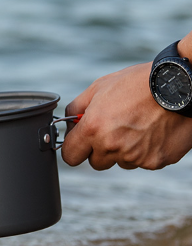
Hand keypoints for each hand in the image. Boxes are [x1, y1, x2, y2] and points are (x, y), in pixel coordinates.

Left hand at [62, 62, 191, 169]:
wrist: (176, 87)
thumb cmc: (136, 83)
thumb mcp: (99, 87)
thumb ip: (77, 107)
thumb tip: (69, 121)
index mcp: (94, 128)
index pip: (71, 156)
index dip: (73, 148)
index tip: (78, 142)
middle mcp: (112, 146)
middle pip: (95, 162)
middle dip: (98, 149)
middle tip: (110, 128)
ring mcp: (135, 157)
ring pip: (119, 162)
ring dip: (122, 150)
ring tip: (134, 125)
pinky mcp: (155, 162)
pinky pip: (141, 161)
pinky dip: (142, 150)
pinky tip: (149, 130)